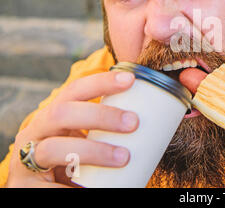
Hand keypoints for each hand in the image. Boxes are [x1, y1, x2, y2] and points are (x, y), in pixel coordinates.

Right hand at [5, 71, 138, 187]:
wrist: (41, 190)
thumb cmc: (72, 161)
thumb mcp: (85, 140)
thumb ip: (107, 131)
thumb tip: (155, 123)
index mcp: (54, 116)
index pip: (74, 91)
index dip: (100, 82)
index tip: (130, 79)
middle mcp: (36, 131)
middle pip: (62, 113)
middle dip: (100, 114)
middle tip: (133, 122)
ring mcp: (26, 159)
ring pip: (54, 148)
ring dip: (93, 151)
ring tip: (124, 158)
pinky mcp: (24, 186)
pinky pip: (49, 186)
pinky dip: (70, 186)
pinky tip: (89, 188)